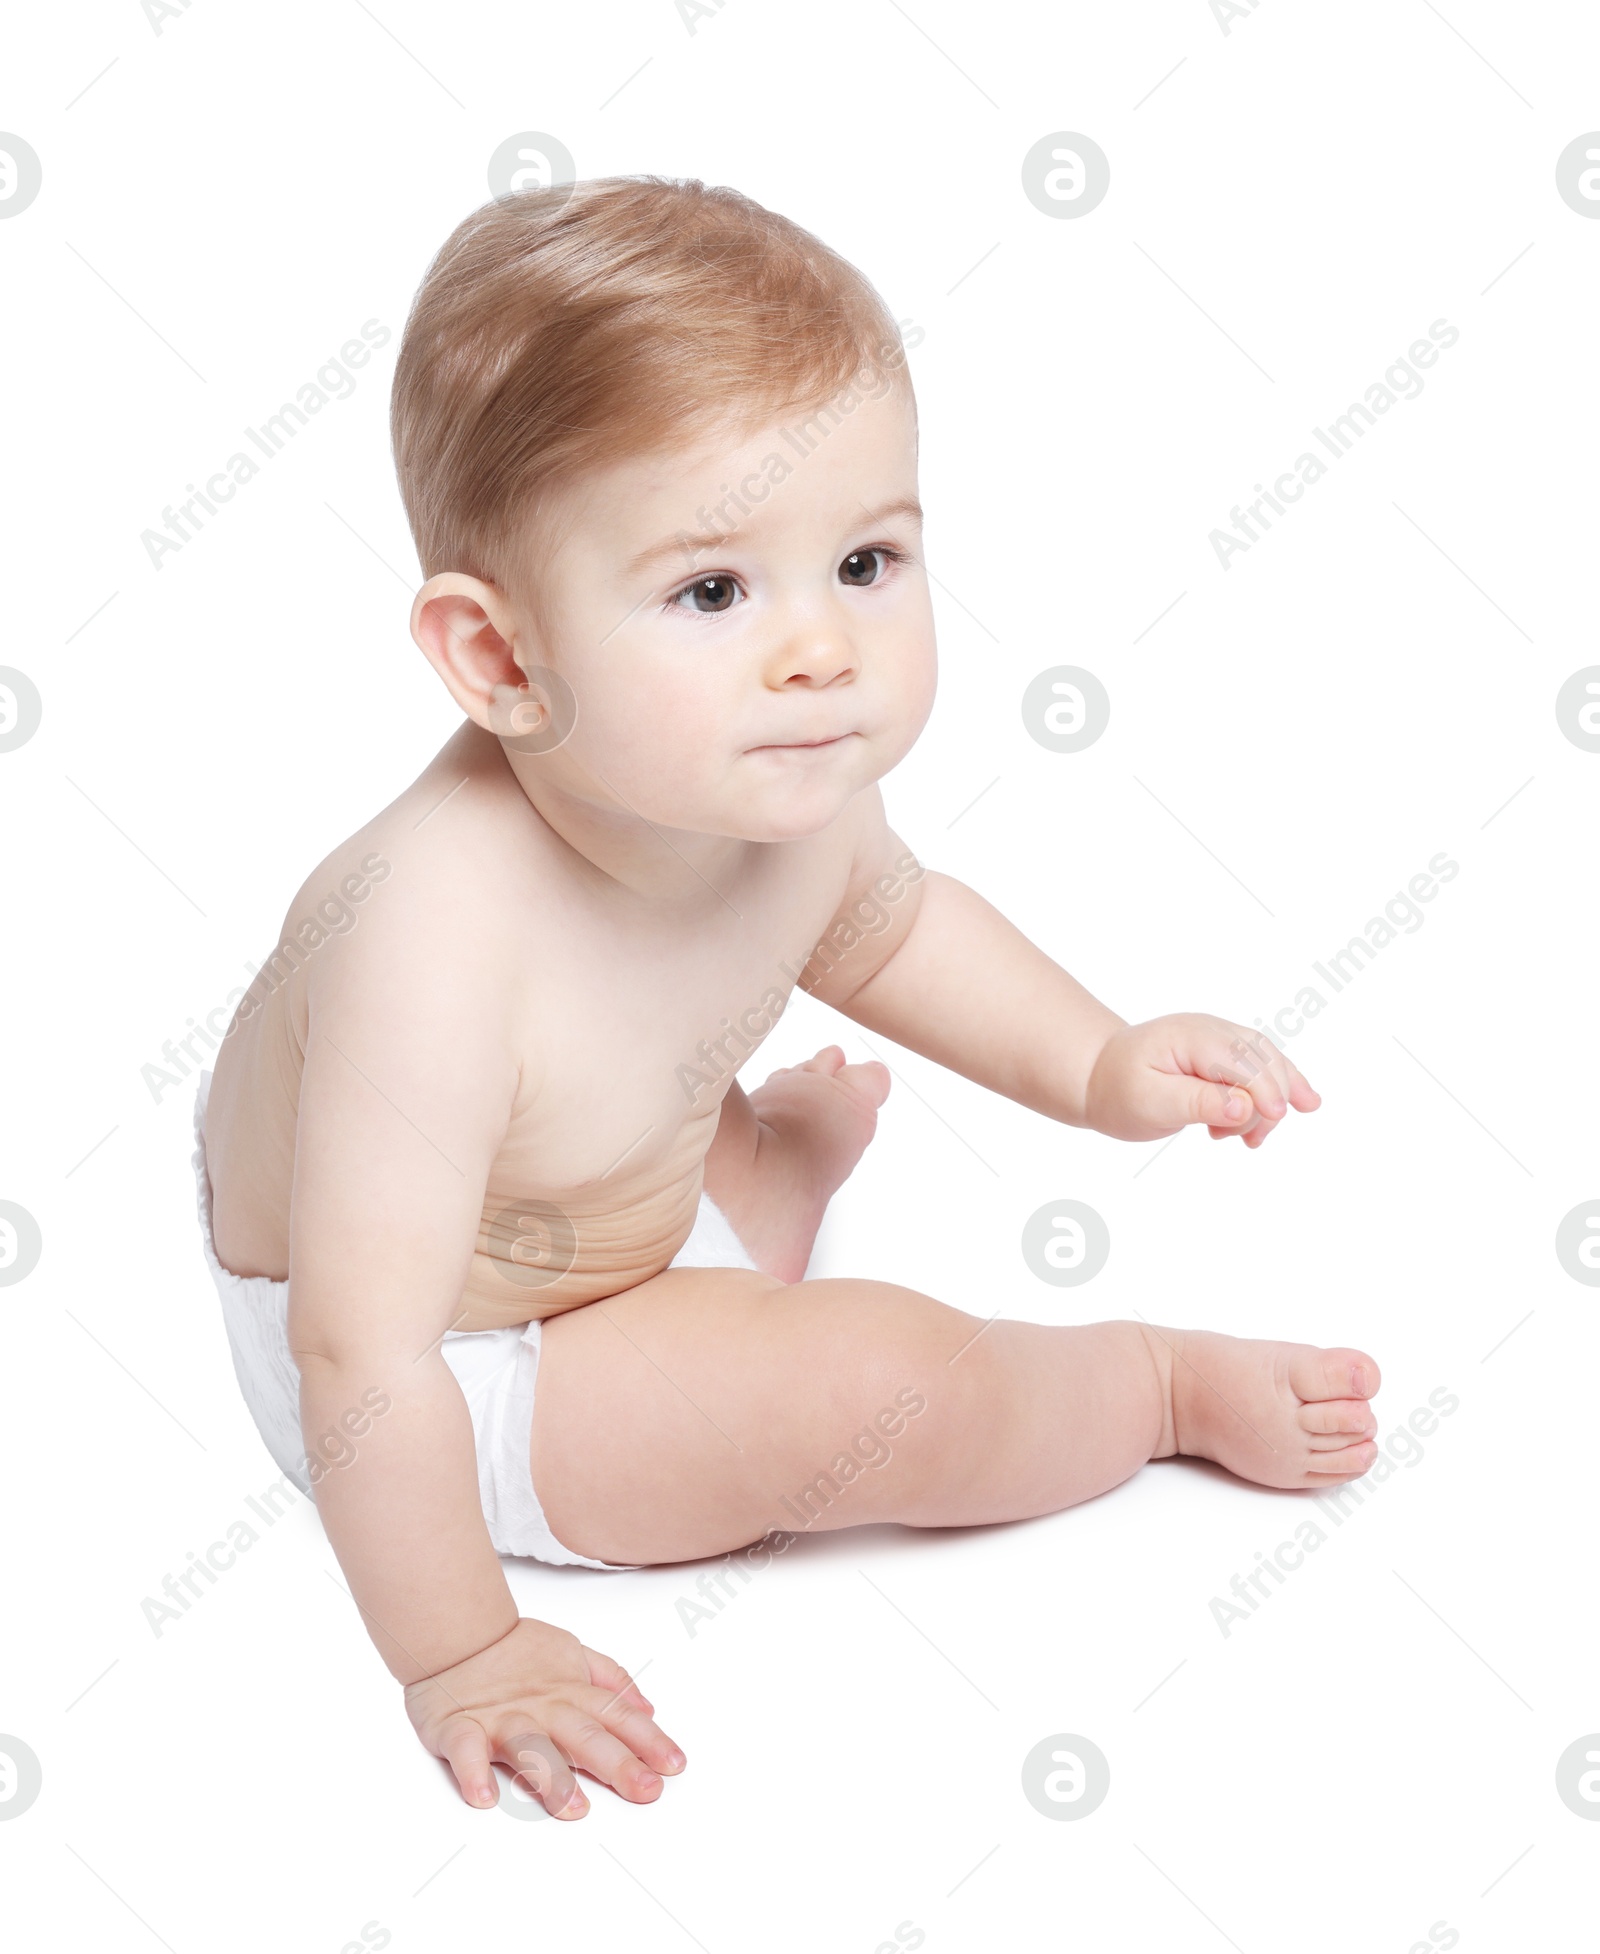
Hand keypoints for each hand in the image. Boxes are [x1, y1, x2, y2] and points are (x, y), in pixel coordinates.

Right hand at [404, 1616, 684, 1817]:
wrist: (456, 1632)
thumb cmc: (515, 1652)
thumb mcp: (573, 1654)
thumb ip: (611, 1680)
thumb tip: (647, 1709)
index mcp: (570, 1693)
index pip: (616, 1717)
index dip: (648, 1740)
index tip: (674, 1765)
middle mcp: (542, 1708)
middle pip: (584, 1736)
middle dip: (618, 1764)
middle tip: (646, 1790)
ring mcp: (501, 1719)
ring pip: (530, 1747)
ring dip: (551, 1777)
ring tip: (573, 1807)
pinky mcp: (459, 1728)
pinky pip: (465, 1752)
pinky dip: (473, 1772)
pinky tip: (483, 1797)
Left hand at [1084, 1013, 1319, 1147]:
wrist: (1099, 1076)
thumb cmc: (1119, 1091)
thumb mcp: (1149, 1103)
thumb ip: (1196, 1103)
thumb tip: (1244, 1106)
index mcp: (1188, 1036)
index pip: (1240, 1059)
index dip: (1263, 1088)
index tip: (1273, 1118)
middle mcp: (1210, 1029)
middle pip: (1261, 1060)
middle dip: (1267, 1103)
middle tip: (1248, 1141)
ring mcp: (1219, 1037)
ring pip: (1267, 1062)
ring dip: (1272, 1101)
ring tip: (1251, 1140)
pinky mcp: (1224, 1052)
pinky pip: (1261, 1065)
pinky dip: (1277, 1088)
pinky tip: (1303, 1105)